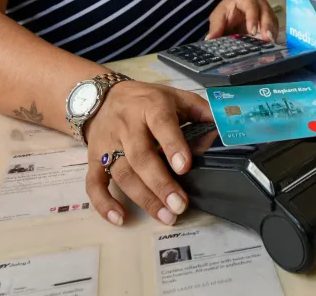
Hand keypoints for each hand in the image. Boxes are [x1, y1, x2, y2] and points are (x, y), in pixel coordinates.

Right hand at [84, 81, 211, 225]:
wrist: (102, 97)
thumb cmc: (147, 100)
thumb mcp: (176, 97)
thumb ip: (201, 112)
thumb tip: (222, 133)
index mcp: (151, 106)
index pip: (161, 123)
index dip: (172, 145)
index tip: (184, 167)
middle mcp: (127, 125)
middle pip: (140, 156)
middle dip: (160, 183)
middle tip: (179, 205)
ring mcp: (108, 143)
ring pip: (122, 173)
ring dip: (143, 198)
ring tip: (165, 215)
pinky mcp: (93, 159)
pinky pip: (94, 183)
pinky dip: (103, 203)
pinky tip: (119, 218)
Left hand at [207, 0, 277, 39]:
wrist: (232, 11)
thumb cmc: (226, 12)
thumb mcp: (218, 17)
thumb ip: (216, 27)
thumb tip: (209, 39)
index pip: (251, 6)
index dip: (252, 18)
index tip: (252, 32)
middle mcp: (259, 2)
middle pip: (266, 12)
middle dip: (267, 26)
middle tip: (266, 39)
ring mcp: (266, 11)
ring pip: (273, 20)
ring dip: (272, 32)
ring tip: (271, 44)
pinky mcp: (270, 21)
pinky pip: (274, 28)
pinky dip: (273, 36)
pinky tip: (272, 46)